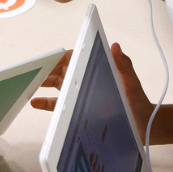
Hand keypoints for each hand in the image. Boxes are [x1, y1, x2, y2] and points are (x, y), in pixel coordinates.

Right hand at [30, 44, 155, 140]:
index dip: (58, 57)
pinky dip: (45, 102)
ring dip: (43, 82)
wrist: (143, 126)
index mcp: (95, 67)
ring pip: (56, 84)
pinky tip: (34, 102)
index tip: (45, 59)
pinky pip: (58, 103)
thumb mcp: (131, 84)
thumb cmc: (138, 102)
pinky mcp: (77, 107)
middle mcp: (84, 78)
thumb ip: (124, 66)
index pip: (72, 57)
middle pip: (60, 69)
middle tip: (31, 72)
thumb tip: (115, 46)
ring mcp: (80, 92)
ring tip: (29, 84)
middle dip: (45, 68)